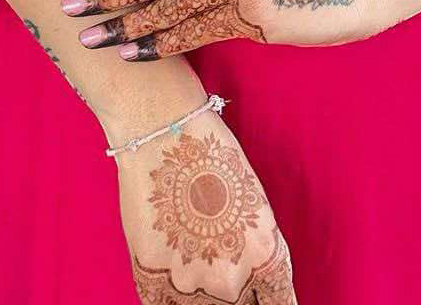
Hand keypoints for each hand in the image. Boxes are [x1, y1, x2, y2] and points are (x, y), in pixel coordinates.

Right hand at [114, 107, 295, 303]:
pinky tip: (172, 272)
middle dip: (232, 293)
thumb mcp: (253, 207)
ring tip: (193, 256)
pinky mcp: (152, 279)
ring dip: (199, 292)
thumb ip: (253, 253)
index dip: (268, 303)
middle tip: (220, 264)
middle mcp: (232, 280)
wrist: (165, 132)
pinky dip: (169, 295)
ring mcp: (190, 284)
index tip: (260, 299)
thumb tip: (248, 280)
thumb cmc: (211, 156)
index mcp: (266, 258)